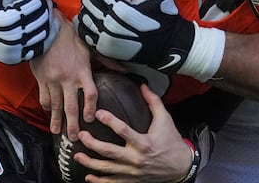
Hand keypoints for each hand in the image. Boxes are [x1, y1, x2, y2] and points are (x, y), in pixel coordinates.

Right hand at [30, 10, 96, 140]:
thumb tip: (125, 68)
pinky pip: (44, 97)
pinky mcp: (42, 79)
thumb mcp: (90, 46)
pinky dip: (46, 106)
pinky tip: (48, 112)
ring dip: (56, 120)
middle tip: (74, 138)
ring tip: (57, 132)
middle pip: (71, 106)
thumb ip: (107, 60)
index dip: (90, 108)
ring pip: (55, 105)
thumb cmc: (70, 37)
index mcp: (82, 71)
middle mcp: (67, 78)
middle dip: (72, 124)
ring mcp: (53, 80)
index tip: (91, 119)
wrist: (46, 30)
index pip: (90, 94)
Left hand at [74, 84, 193, 182]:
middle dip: (92, 143)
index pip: (123, 131)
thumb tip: (143, 86)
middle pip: (110, 152)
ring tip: (78, 155)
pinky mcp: (132, 180)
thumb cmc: (172, 142)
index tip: (98, 113)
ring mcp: (133, 172)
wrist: (181, 168)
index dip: (109, 121)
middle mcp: (136, 159)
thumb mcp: (165, 120)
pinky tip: (88, 177)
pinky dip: (99, 181)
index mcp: (144, 143)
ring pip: (107, 169)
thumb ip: (153, 102)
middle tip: (82, 135)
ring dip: (90, 163)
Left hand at [76, 0, 224, 81]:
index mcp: (122, 9)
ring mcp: (106, 38)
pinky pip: (86, 35)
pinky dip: (85, 25)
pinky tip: (92, 20)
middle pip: (89, 2)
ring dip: (87, 9)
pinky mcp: (105, 49)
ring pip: (84, 18)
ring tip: (95, 5)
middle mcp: (111, 25)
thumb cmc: (166, 19)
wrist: (171, 46)